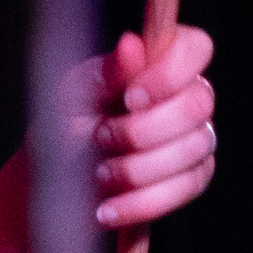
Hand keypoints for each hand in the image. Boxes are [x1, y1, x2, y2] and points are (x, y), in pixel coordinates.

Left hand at [75, 26, 215, 233]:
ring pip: (194, 148)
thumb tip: (132, 44)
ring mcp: (194, 137)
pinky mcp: (192, 177)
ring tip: (99, 174)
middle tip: (100, 138)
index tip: (130, 98)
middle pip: (198, 104)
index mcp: (155, 64)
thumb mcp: (71, 96)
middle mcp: (183, 96)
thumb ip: (105, 73)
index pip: (194, 47)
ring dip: (138, 168)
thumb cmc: (63, 129)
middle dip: (144, 130)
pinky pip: (185, 188)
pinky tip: (109, 209)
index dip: (171, 72)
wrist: (54, 185)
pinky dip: (142, 202)